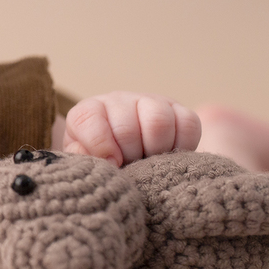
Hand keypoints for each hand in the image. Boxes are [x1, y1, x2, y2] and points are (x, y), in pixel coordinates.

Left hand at [62, 92, 200, 166]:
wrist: (130, 161)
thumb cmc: (102, 165)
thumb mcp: (85, 164)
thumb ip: (80, 161)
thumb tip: (101, 159)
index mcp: (89, 112)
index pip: (89, 120)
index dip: (101, 148)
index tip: (112, 164)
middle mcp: (118, 101)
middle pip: (127, 127)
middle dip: (130, 155)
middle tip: (131, 167)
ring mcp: (149, 102)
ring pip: (159, 121)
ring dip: (156, 151)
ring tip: (150, 164)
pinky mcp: (178, 111)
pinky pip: (188, 123)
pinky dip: (182, 146)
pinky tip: (169, 157)